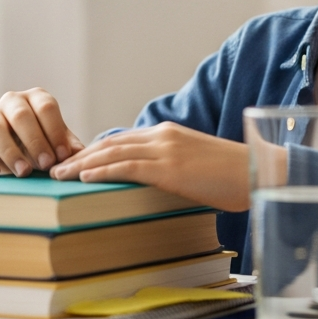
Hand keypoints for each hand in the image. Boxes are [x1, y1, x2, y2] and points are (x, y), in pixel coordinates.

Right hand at [0, 88, 85, 177]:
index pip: (46, 108)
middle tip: (46, 164)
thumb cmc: (45, 140)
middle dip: (35, 141)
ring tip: (24, 172)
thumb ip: (69, 146)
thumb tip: (81, 156)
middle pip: (21, 116)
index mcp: (36, 98)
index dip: (55, 131)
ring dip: (11, 152)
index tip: (63, 155)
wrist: (18, 145)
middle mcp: (12, 101)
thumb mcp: (58, 140)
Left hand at [49, 122, 250, 211]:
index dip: (94, 150)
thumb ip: (171, 168)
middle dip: (80, 155)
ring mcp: (166, 150)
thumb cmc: (234, 175)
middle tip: (56, 167)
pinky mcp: (171, 168)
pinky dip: (103, 171)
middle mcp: (163, 136)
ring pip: (114, 153)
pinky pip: (129, 167)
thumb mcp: (196, 166)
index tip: (74, 161)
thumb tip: (149, 185)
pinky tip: (85, 177)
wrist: (260, 172)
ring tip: (60, 174)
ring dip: (83, 164)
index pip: (122, 140)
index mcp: (169, 133)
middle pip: (111, 143)